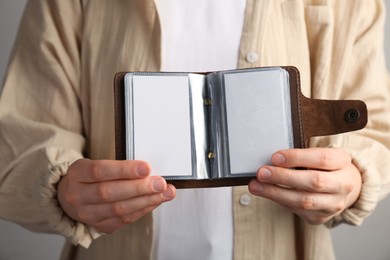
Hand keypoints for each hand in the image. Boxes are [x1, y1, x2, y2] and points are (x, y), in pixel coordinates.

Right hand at [57, 159, 175, 232]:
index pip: (100, 171)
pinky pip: (124, 220)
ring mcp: (87, 214)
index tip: (146, 168)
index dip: (124, 170)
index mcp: (77, 174)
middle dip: (139, 188)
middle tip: (160, 183)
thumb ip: (118, 166)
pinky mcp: (99, 226)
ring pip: (118, 209)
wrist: (70, 197)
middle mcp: (78, 196)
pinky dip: (142, 210)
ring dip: (146, 201)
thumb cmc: (89, 177)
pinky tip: (155, 201)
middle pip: (109, 193)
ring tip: (165, 193)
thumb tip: (148, 170)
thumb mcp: (95, 163)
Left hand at [248, 148, 361, 223]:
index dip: (297, 158)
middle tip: (262, 173)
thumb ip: (300, 155)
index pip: (322, 159)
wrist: (340, 186)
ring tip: (256, 186)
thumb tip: (272, 160)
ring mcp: (333, 204)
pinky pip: (297, 210)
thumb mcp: (318, 153)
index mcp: (342, 161)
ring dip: (275, 193)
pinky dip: (279, 201)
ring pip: (304, 201)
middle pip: (314, 182)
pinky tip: (266, 193)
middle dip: (283, 177)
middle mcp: (343, 184)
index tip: (275, 157)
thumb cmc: (323, 166)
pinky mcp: (320, 217)